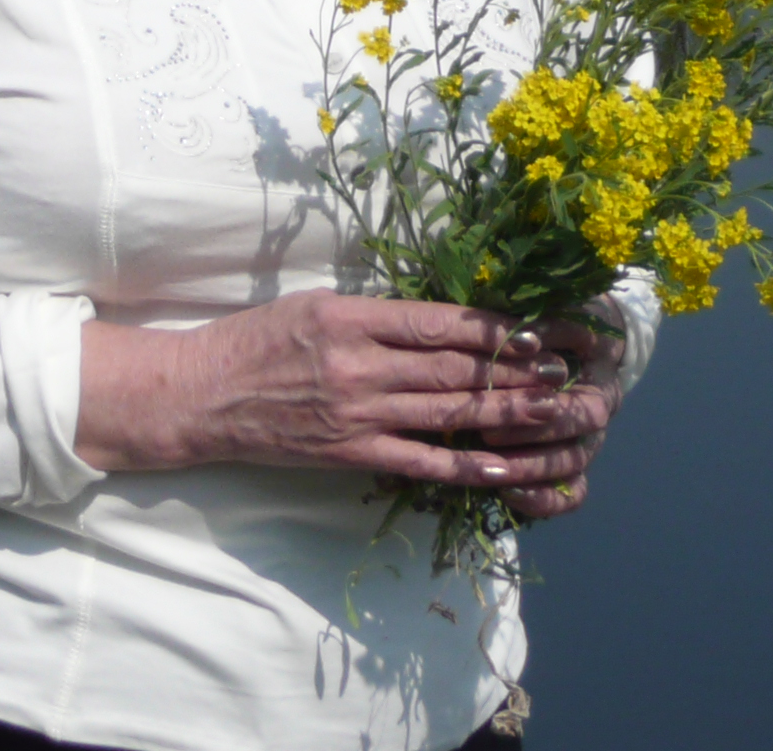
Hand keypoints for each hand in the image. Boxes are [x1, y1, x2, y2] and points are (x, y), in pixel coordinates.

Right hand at [76, 291, 622, 506]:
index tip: (540, 330)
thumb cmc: (255, 340)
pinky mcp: (351, 453)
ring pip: (450, 413)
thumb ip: (376, 313)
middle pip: (457, 368)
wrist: (201, 395)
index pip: (441, 322)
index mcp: (351, 316)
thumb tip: (443, 319)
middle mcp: (360, 363)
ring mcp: (358, 412)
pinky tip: (510, 468)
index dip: (497, 328)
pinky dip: (469, 466)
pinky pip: (421, 462)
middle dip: (520, 370)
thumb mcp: (314, 304)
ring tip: (560, 414)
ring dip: (511, 414)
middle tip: (571, 372)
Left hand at [481, 307, 624, 520]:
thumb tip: (525, 339)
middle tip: (488, 431)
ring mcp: (587, 441)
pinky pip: (569, 496)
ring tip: (491, 466)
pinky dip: (542, 499)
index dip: (552, 400)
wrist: (578, 337)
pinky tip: (509, 492)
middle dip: (534, 437)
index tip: (508, 404)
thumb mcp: (556, 309)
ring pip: (571, 468)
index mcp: (599, 374)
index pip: (586, 393)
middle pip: (580, 436)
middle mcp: (598, 412)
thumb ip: (543, 323)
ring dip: (531, 469)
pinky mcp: (572, 467)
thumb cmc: (558, 318)